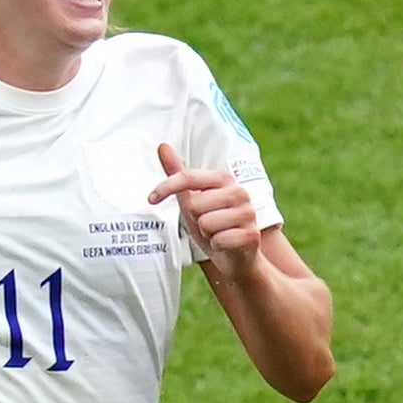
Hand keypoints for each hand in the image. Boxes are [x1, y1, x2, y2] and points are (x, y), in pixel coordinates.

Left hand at [149, 142, 264, 260]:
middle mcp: (239, 192)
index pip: (188, 177)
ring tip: (217, 234)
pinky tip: (226, 245)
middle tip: (207, 225)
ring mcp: (248, 213)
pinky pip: (218, 240)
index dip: (166, 187)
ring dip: (206, 235)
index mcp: (224, 179)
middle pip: (194, 205)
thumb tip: (162, 145)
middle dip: (195, 220)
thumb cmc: (212, 226)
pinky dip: (217, 247)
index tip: (151, 199)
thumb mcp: (191, 200)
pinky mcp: (251, 234)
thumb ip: (178, 175)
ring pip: (206, 223)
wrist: (237, 258)